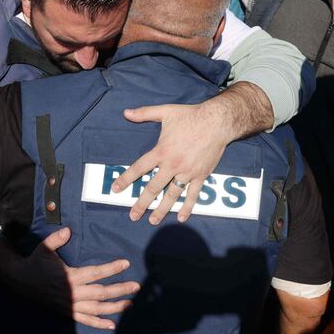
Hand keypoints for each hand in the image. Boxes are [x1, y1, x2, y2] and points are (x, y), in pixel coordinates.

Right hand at [0, 229, 139, 329]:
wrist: (21, 281)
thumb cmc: (36, 262)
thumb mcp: (44, 247)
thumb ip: (57, 239)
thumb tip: (68, 230)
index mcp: (69, 276)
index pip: (95, 273)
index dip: (111, 269)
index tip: (125, 263)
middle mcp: (73, 292)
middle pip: (101, 292)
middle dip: (120, 290)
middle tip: (136, 286)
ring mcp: (71, 304)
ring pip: (96, 308)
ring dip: (115, 307)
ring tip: (130, 303)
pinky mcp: (67, 312)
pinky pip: (85, 320)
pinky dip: (99, 323)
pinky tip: (112, 324)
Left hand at [111, 101, 236, 224]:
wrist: (217, 122)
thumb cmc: (190, 116)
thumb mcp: (165, 112)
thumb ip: (144, 113)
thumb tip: (126, 113)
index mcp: (161, 151)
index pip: (139, 168)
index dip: (126, 179)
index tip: (116, 189)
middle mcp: (172, 165)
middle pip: (153, 188)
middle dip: (142, 203)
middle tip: (133, 215)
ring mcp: (187, 172)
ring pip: (172, 195)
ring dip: (162, 209)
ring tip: (152, 220)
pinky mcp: (201, 175)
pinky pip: (193, 194)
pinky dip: (187, 207)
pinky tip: (180, 218)